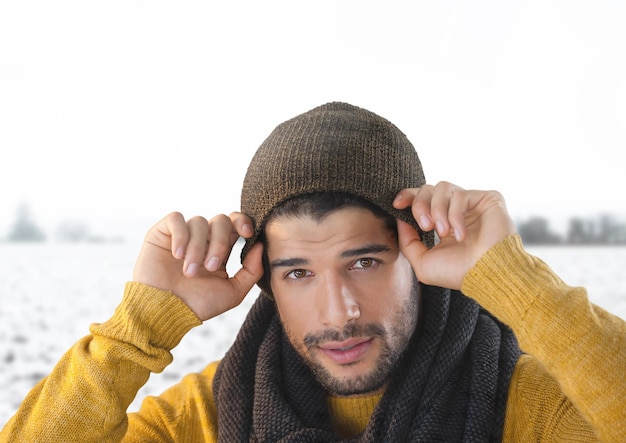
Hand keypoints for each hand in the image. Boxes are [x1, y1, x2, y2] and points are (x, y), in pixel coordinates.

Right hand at [132, 212, 263, 320]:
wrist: (164, 313)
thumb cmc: (197, 305)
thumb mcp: (233, 292)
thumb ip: (251, 270)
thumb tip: (261, 245)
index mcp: (220, 249)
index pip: (235, 223)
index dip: (243, 222)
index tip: (247, 233)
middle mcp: (202, 239)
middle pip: (220, 220)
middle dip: (220, 242)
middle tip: (211, 267)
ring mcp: (182, 235)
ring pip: (199, 222)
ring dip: (197, 248)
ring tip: (189, 272)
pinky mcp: (161, 233)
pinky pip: (176, 218)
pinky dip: (180, 235)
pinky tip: (177, 255)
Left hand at [393, 182, 516, 288]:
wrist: (487, 275)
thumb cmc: (458, 273)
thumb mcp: (423, 262)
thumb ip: (408, 241)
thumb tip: (400, 219)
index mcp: (444, 223)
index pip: (422, 199)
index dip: (408, 196)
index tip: (396, 204)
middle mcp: (458, 211)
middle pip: (428, 188)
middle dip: (420, 205)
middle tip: (425, 225)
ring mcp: (473, 204)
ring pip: (443, 187)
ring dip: (437, 209)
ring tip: (442, 232)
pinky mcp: (488, 199)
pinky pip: (460, 196)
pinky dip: (454, 215)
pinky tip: (460, 234)